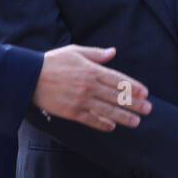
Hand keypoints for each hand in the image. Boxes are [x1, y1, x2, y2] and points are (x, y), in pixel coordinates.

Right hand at [33, 46, 150, 131]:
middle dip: (134, 104)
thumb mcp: (75, 51)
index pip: (118, 79)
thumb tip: (113, 52)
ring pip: (107, 110)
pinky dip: (102, 124)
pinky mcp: (71, 112)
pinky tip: (112, 127)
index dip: (133, 87)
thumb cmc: (52, 62)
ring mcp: (80, 100)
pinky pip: (90, 120)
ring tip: (136, 121)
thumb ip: (95, 54)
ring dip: (124, 117)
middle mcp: (89, 86)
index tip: (145, 93)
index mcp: (91, 70)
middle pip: (116, 96)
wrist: (29, 77)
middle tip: (148, 109)